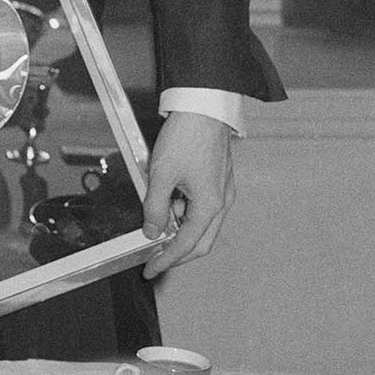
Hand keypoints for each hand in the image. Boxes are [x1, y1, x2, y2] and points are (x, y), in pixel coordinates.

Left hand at [140, 111, 234, 278]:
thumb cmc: (186, 136)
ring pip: (202, 223)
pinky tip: (169, 198)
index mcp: (210, 206)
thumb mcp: (161, 175)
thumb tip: (153, 231)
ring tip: (156, 217)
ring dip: (180, 227)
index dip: (166, 260)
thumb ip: (156, 208)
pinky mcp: (219, 177)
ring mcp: (223, 189)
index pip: (186, 245)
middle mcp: (222, 202)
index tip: (150, 270)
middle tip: (155, 257)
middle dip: (177, 251)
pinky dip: (185, 210)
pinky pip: (203, 205)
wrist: (203, 105)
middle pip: (200, 241)